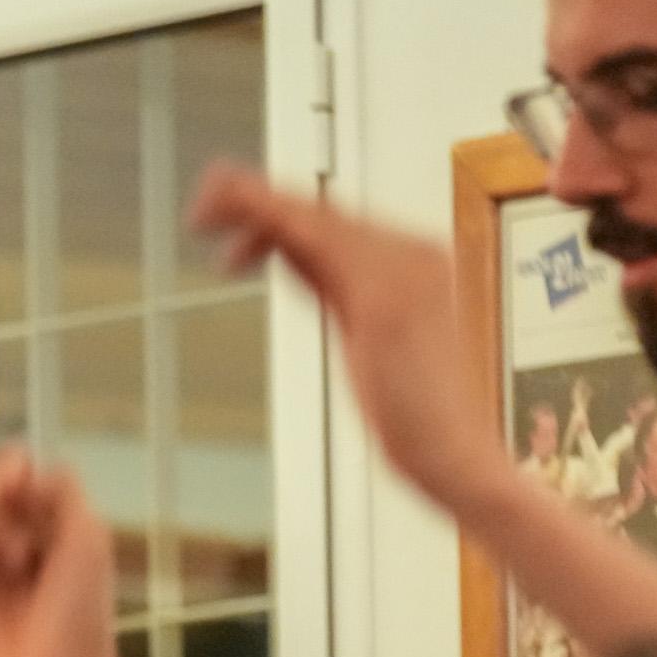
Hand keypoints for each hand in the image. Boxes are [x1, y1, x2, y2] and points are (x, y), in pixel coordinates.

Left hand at [191, 161, 496, 505]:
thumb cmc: (415, 411)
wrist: (454, 451)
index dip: (278, 217)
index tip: (232, 240)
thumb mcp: (362, 335)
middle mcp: (415, 253)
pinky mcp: (383, 296)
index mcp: (417, 260)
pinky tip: (235, 216)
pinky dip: (270, 221)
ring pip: (313, 217)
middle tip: (202, 213)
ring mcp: (405, 269)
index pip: (337, 221)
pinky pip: (317, 241)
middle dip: (255, 206)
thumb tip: (287, 252)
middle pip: (322, 211)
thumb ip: (332, 288)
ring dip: (251, 207)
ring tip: (204, 213)